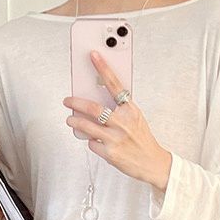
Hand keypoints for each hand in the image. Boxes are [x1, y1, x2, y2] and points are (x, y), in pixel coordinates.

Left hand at [63, 50, 172, 191]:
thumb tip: (97, 100)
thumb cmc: (142, 139)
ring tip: (71, 120)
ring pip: (87, 127)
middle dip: (76, 103)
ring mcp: (116, 139)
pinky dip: (91, 142)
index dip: (103, 68)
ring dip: (75, 122)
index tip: (93, 55)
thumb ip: (120, 109)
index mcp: (131, 110)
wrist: (152, 163)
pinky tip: (95, 141)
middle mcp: (123, 123)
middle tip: (68, 100)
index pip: (115, 85)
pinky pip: (92, 144)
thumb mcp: (136, 119)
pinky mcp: (110, 153)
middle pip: (93, 108)